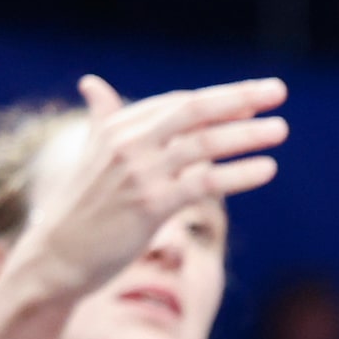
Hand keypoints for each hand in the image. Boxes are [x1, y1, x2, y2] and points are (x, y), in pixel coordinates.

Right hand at [6, 75, 286, 301]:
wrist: (58, 255)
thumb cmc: (83, 206)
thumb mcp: (92, 156)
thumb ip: (104, 119)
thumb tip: (92, 83)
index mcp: (117, 127)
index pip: (179, 103)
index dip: (220, 98)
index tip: (254, 95)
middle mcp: (128, 144)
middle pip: (194, 111)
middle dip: (239, 98)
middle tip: (278, 91)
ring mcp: (139, 174)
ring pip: (203, 145)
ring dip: (247, 134)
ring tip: (280, 129)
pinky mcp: (151, 205)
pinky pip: (205, 184)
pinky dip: (239, 174)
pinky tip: (267, 168)